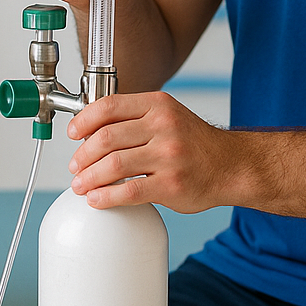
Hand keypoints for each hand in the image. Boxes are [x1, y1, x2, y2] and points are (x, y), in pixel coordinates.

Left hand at [68, 92, 233, 214]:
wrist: (231, 166)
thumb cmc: (194, 143)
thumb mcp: (168, 116)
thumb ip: (134, 119)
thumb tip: (91, 133)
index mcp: (158, 105)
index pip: (109, 106)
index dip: (84, 121)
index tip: (73, 134)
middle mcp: (163, 127)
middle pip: (106, 138)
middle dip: (82, 156)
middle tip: (74, 167)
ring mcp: (168, 156)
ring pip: (113, 165)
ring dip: (88, 178)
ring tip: (80, 185)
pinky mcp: (171, 185)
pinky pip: (128, 191)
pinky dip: (106, 197)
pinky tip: (97, 199)